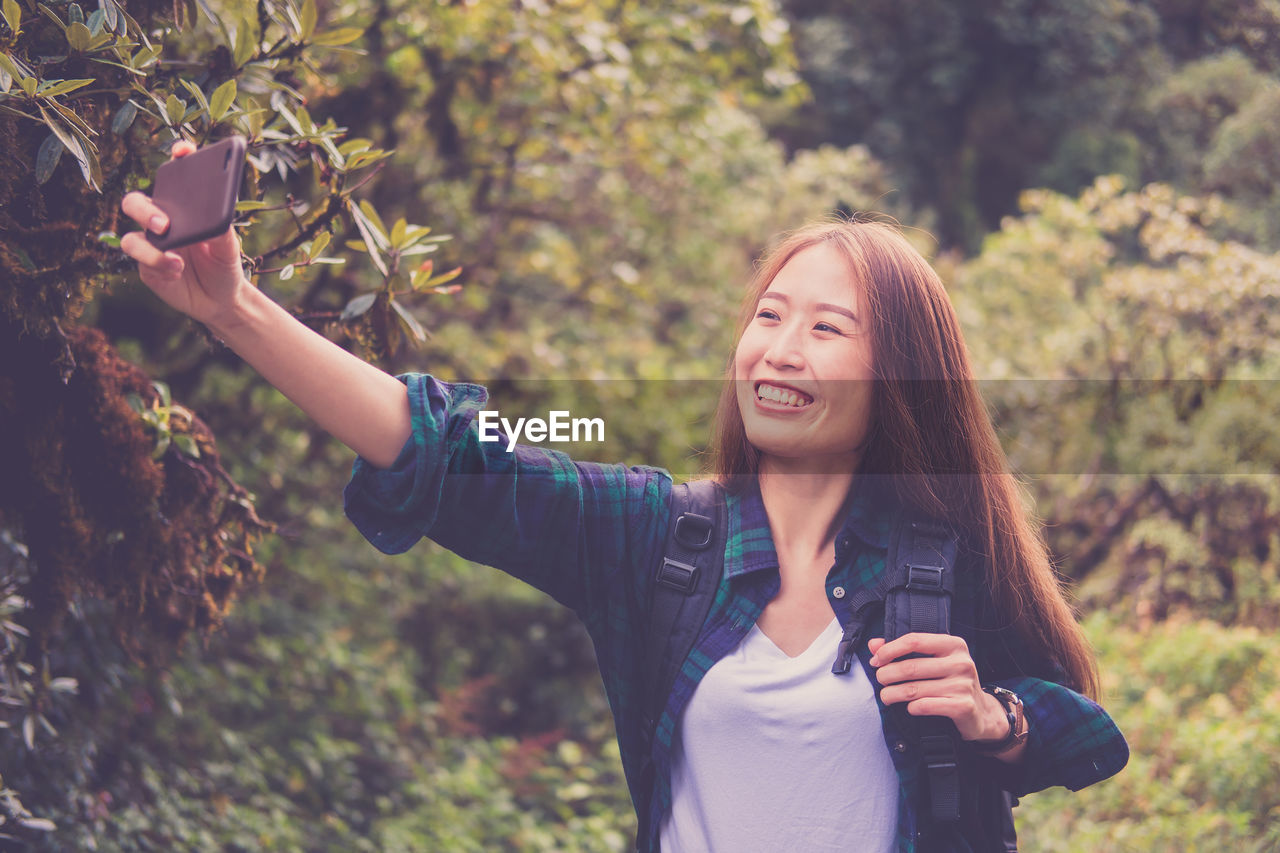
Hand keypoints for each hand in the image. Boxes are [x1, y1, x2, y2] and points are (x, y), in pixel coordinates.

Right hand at [119, 140, 249, 328]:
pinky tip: (178, 271)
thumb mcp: (229, 247)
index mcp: (182, 206)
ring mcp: (150, 244)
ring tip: (177, 260)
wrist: (222, 300)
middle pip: (136, 203)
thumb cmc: (224, 264)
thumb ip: (221, 230)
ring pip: (130, 239)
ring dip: (150, 249)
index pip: (174, 175)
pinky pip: (143, 263)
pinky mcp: (147, 267)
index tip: (184, 151)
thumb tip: (210, 218)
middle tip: (165, 224)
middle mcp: (161, 220)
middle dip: (145, 210)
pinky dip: (160, 267)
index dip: (177, 157)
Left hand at [868, 633, 1010, 743]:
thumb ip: (903, 650)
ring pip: (915, 689)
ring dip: (893, 694)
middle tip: (880, 681)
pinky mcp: (963, 706)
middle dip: (887, 675)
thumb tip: (873, 644)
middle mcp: (961, 662)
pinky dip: (912, 707)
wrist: (981, 712)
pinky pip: (926, 705)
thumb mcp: (932, 661)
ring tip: (886, 696)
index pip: (914, 640)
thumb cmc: (950, 682)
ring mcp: (963, 685)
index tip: (876, 660)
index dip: (890, 650)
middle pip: (911, 667)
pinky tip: (909, 707)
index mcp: (953, 644)